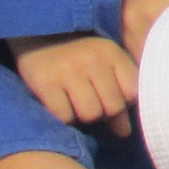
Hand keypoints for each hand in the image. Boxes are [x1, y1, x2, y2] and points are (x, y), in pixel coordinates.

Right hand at [16, 33, 140, 135]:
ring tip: (75, 102)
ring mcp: (68, 71)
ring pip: (90, 114)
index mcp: (111, 53)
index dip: (123, 102)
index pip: (132, 92)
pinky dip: (64, 117)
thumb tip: (124, 133)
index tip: (110, 98)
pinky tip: (59, 103)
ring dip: (83, 116)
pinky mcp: (45, 84)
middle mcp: (92, 60)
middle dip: (103, 112)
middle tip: (90, 101)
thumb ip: (118, 95)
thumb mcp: (103, 66)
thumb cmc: (78, 55)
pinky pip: (65, 116)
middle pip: (112, 107)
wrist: (37, 35)